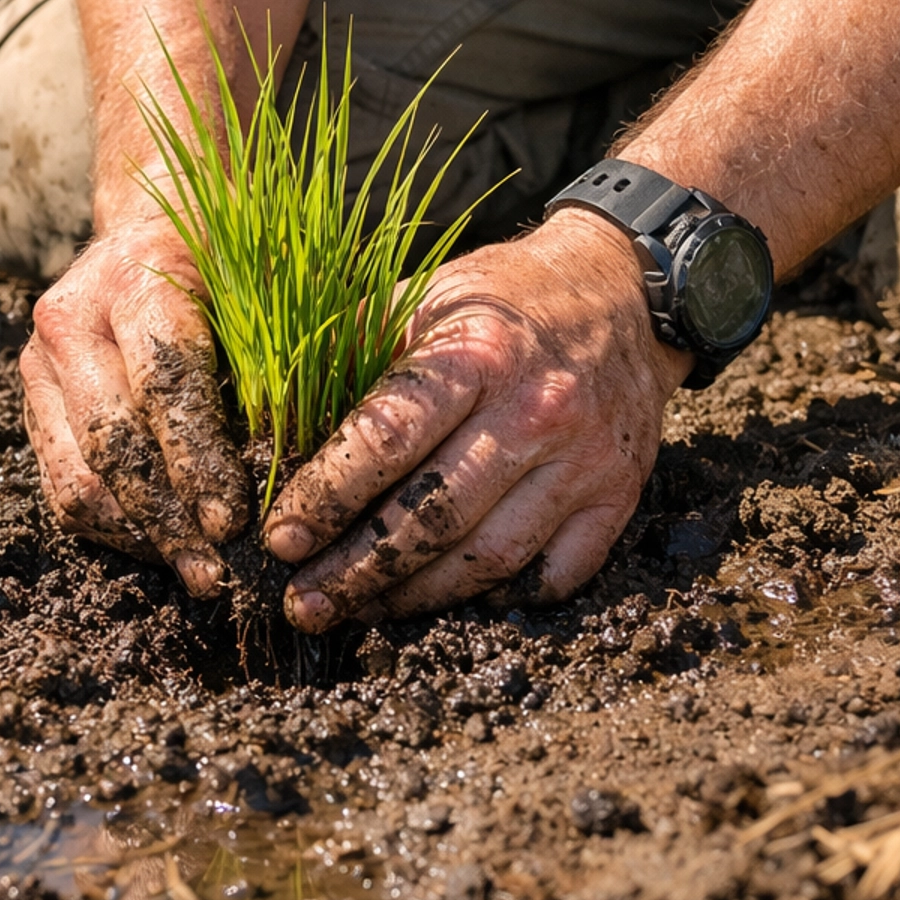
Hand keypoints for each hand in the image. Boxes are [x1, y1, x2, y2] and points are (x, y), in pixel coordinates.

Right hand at [20, 216, 250, 596]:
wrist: (151, 217)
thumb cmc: (226, 251)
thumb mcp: (264, 278)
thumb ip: (276, 357)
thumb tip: (298, 458)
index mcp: (133, 281)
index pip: (162, 389)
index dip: (198, 464)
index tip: (236, 523)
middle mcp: (70, 321)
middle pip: (111, 446)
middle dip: (168, 521)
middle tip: (217, 572)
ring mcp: (40, 365)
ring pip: (76, 480)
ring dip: (138, 536)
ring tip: (196, 568)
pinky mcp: (34, 400)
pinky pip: (63, 485)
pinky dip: (114, 525)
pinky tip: (164, 542)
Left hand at [261, 212, 688, 627]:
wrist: (621, 291)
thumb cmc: (505, 298)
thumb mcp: (426, 297)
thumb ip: (354, 351)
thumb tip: (278, 423)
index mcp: (477, 354)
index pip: (387, 439)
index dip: (326, 497)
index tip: (281, 537)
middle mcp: (535, 412)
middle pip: (432, 517)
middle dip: (356, 570)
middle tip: (304, 601)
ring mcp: (583, 462)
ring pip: (487, 560)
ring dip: (415, 597)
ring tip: (361, 609)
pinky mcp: (617, 496)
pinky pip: (554, 575)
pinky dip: (501, 598)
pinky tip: (453, 595)